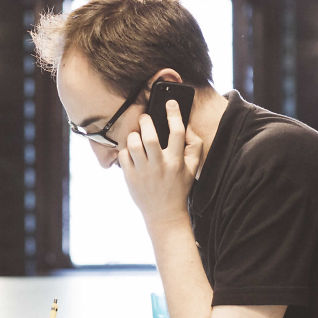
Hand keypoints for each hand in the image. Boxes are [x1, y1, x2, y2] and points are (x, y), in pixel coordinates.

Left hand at [118, 99, 202, 227]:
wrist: (164, 214)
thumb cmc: (178, 187)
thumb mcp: (192, 169)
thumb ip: (194, 147)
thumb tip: (187, 126)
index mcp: (176, 162)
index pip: (177, 133)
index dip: (174, 114)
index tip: (170, 102)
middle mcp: (160, 166)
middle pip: (150, 137)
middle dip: (146, 122)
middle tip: (144, 117)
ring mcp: (143, 172)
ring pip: (134, 145)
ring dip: (134, 135)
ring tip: (136, 135)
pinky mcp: (130, 178)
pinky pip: (123, 156)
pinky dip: (125, 150)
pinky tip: (131, 151)